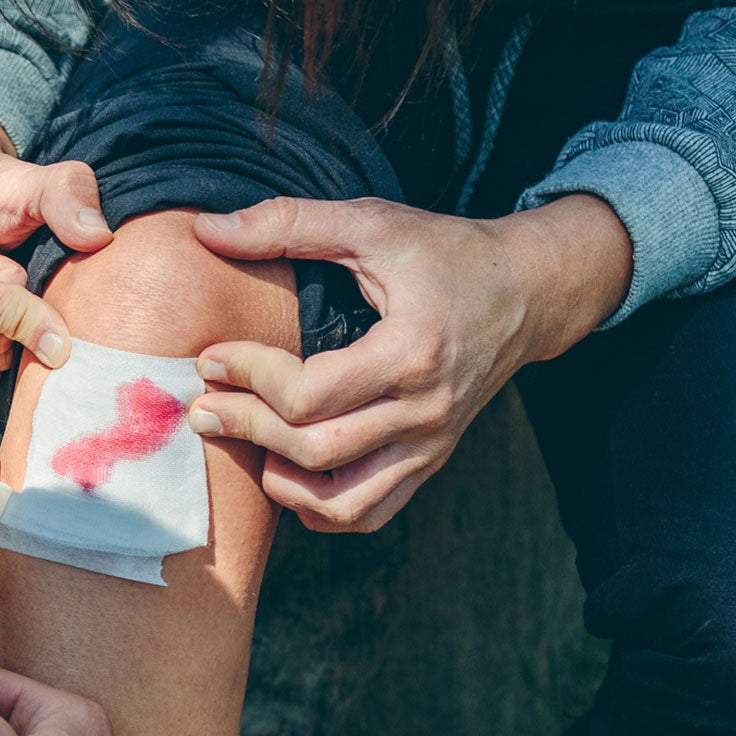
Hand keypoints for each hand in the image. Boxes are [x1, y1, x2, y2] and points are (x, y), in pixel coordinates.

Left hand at [185, 194, 631, 531]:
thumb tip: (206, 229)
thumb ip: (289, 222)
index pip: (310, 393)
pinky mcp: (429, 460)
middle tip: (205, 407)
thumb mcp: (375, 223)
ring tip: (245, 444)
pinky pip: (370, 513)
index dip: (250, 378)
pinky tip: (288, 476)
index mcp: (411, 351)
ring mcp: (430, 444)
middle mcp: (425, 410)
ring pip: (342, 500)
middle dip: (248, 429)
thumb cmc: (449, 253)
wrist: (531, 291)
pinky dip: (321, 510)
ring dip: (280, 483)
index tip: (212, 358)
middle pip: (315, 450)